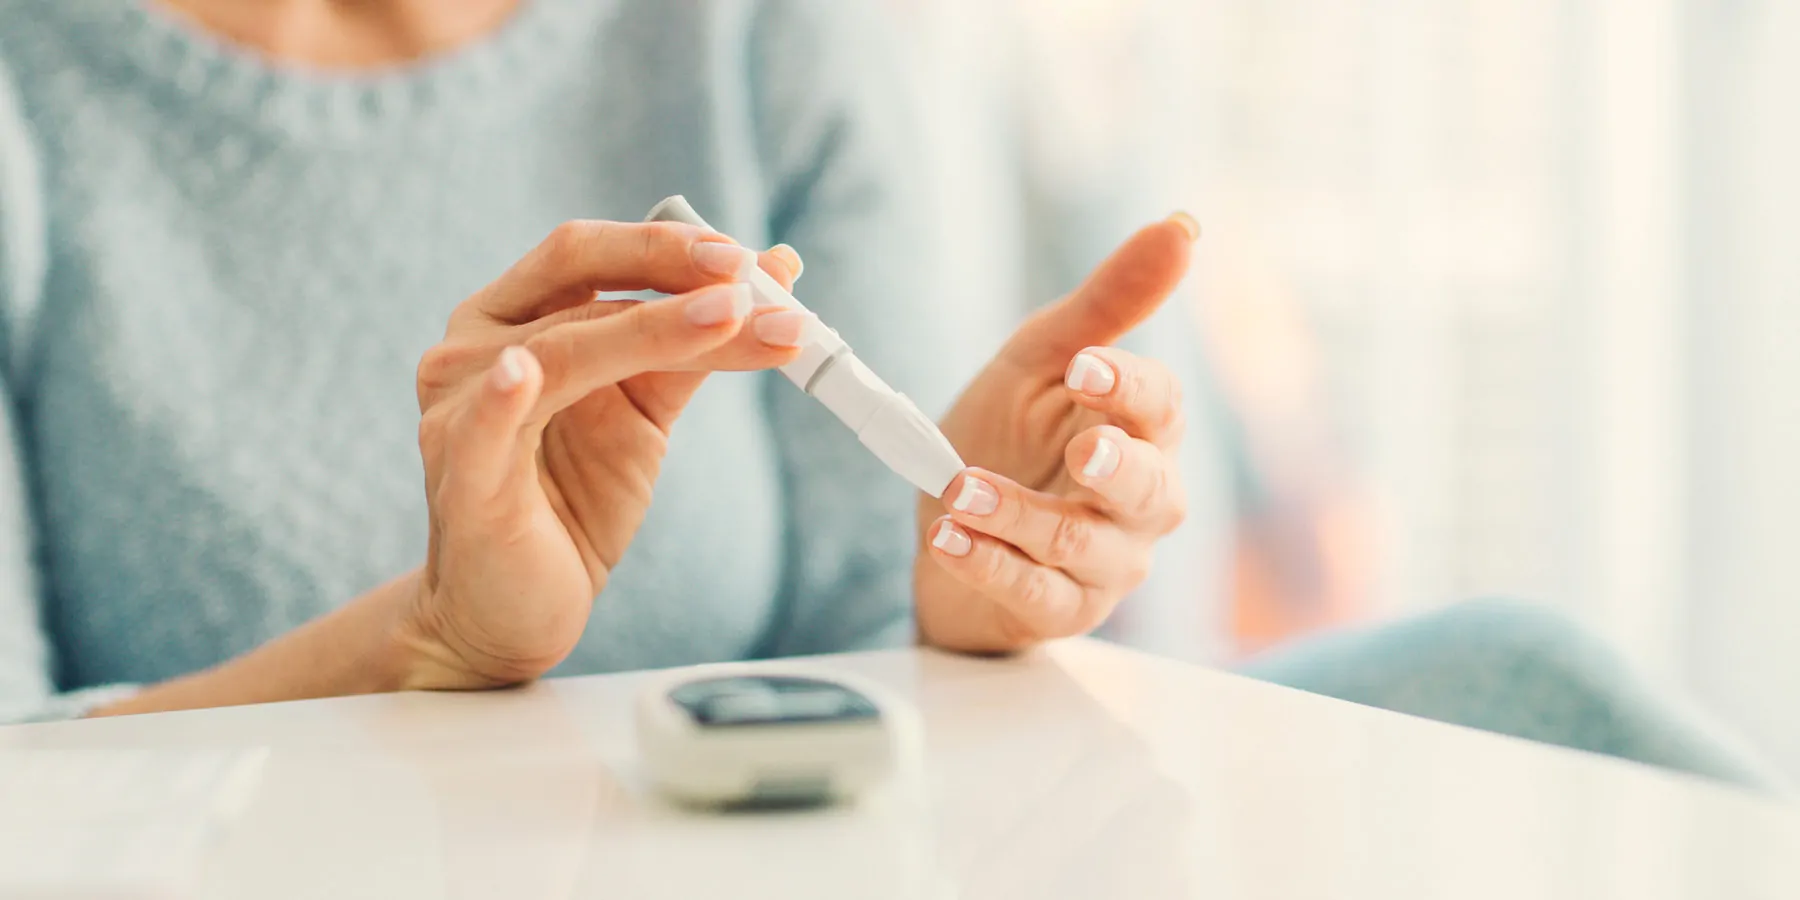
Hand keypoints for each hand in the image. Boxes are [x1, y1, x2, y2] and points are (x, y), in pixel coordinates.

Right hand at [405, 221, 804, 688]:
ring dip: (652, 330)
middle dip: (666, 270)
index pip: (586, 254)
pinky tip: (524, 373)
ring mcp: (458, 410)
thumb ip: (697, 347)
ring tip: (730, 319)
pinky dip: (503, 396)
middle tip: (744, 279)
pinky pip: (484, 428)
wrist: (514, 611)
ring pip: (562, 350)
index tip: (745, 258)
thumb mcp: (644, 413)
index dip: (665, 245)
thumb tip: (777, 275)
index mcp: (512, 318)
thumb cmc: (571, 500)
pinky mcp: (463, 478)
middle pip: (575, 282)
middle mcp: (473, 349)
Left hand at [916, 214, 1198, 652]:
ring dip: (1022, 516)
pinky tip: (948, 540)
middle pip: (1153, 490)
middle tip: (1082, 450)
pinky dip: (988, 565)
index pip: (1161, 408)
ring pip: (1083, 546)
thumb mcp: (1044, 359)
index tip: (1084, 366)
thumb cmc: (1011, 436)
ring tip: (962, 489)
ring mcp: (1105, 564)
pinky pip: (1033, 592)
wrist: (951, 526)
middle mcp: (1141, 502)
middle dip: (1117, 469)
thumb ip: (1108, 302)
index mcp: (1144, 432)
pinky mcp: (1057, 608)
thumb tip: (1182, 224)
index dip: (1128, 387)